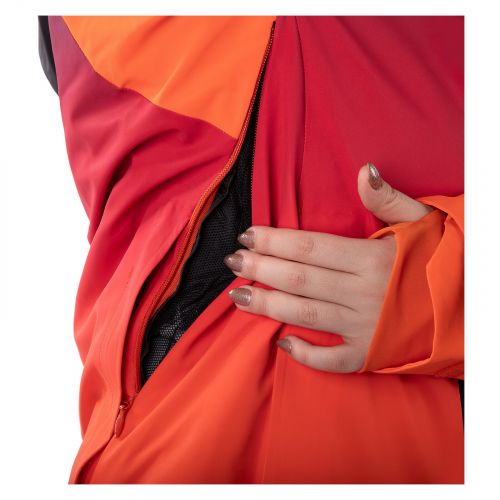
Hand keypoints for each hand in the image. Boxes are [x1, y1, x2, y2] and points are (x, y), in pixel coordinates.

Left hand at [223, 163, 433, 372]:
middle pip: (299, 279)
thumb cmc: (447, 261)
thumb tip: (363, 171)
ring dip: (268, 306)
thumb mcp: (425, 221)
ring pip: (306, 316)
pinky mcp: (371, 355)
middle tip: (230, 262)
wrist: (476, 310)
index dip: (275, 241)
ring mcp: (365, 328)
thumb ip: (390, 199)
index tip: (247, 235)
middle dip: (260, 269)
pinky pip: (333, 361)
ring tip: (237, 296)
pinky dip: (306, 355)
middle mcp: (363, 293)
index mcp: (373, 258)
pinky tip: (281, 343)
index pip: (310, 248)